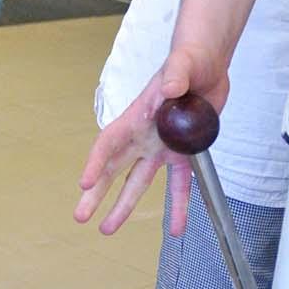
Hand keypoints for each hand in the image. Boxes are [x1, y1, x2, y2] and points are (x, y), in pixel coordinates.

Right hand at [75, 44, 227, 237]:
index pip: (110, 142)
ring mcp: (162, 147)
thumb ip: (175, 76)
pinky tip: (177, 228)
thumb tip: (170, 87)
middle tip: (81, 215)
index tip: (85, 183)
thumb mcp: (182, 64)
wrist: (207, 64)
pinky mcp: (184, 153)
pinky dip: (179, 207)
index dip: (96, 162)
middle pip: (114, 168)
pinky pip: (180, 185)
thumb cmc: (188, 59)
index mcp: (137, 116)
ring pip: (139, 182)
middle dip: (97, 192)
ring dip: (124, 206)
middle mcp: (144, 136)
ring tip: (108, 228)